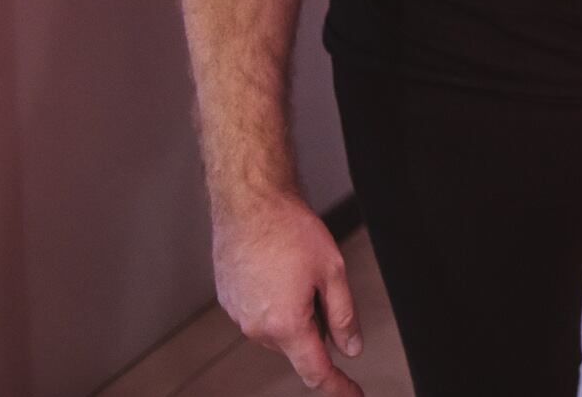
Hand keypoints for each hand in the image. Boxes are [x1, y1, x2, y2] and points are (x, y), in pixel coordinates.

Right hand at [213, 191, 364, 394]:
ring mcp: (238, 317)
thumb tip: (351, 348)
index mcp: (286, 325)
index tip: (353, 394)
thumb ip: (344, 317)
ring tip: (297, 270)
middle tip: (322, 284)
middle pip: (298, 345)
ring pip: (278, 330)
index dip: (339, 387)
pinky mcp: (229, 302)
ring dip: (294, 313)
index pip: (316, 372)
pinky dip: (275, 302)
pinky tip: (279, 271)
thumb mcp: (333, 272)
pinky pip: (260, 315)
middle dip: (316, 326)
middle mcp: (257, 328)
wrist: (249, 204)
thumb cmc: (289, 230)